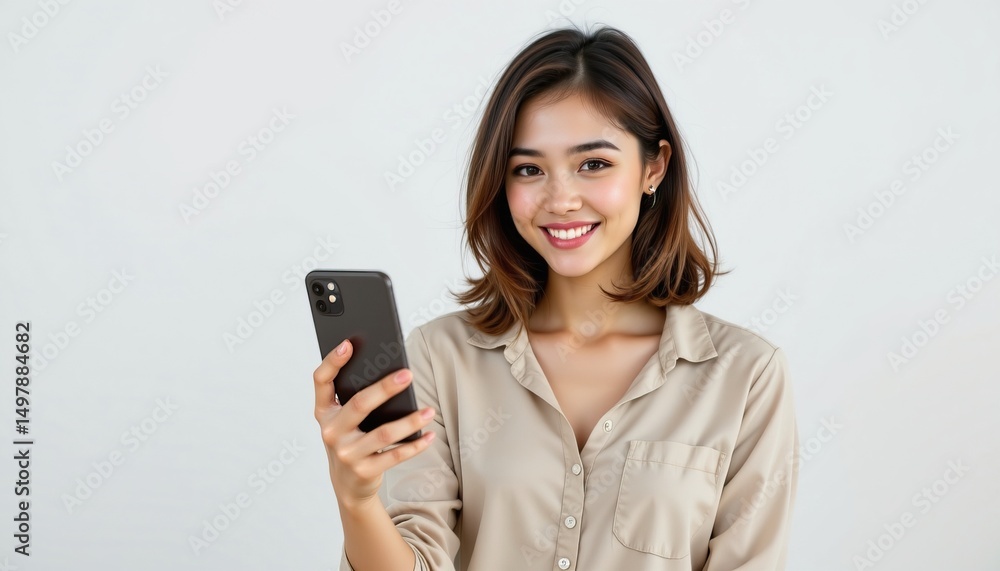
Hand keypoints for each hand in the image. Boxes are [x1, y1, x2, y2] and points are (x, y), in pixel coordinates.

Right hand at [312, 339, 436, 509]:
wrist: (347, 485)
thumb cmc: (350, 440)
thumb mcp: (344, 421)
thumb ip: (356, 399)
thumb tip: (391, 373)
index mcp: (325, 412)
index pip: (321, 381)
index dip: (332, 361)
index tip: (348, 343)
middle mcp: (332, 432)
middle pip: (360, 404)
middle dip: (385, 388)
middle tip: (408, 374)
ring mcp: (347, 453)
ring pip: (383, 433)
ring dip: (410, 421)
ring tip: (429, 410)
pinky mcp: (364, 471)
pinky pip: (395, 456)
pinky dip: (415, 445)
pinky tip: (429, 435)